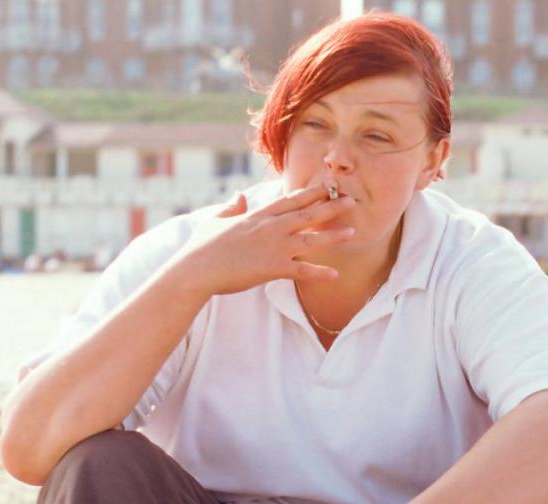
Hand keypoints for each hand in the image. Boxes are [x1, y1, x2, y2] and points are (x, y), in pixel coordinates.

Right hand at [169, 183, 356, 297]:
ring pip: (310, 239)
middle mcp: (269, 228)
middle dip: (330, 206)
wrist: (195, 270)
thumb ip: (231, 208)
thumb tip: (238, 197)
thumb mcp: (215, 221)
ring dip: (332, 236)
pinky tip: (334, 274)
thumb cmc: (201, 248)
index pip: (289, 200)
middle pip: (306, 214)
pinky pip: (301, 270)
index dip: (310, 192)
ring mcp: (272, 247)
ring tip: (353, 232)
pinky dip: (318, 272)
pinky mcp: (272, 268)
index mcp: (257, 216)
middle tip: (352, 200)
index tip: (327, 185)